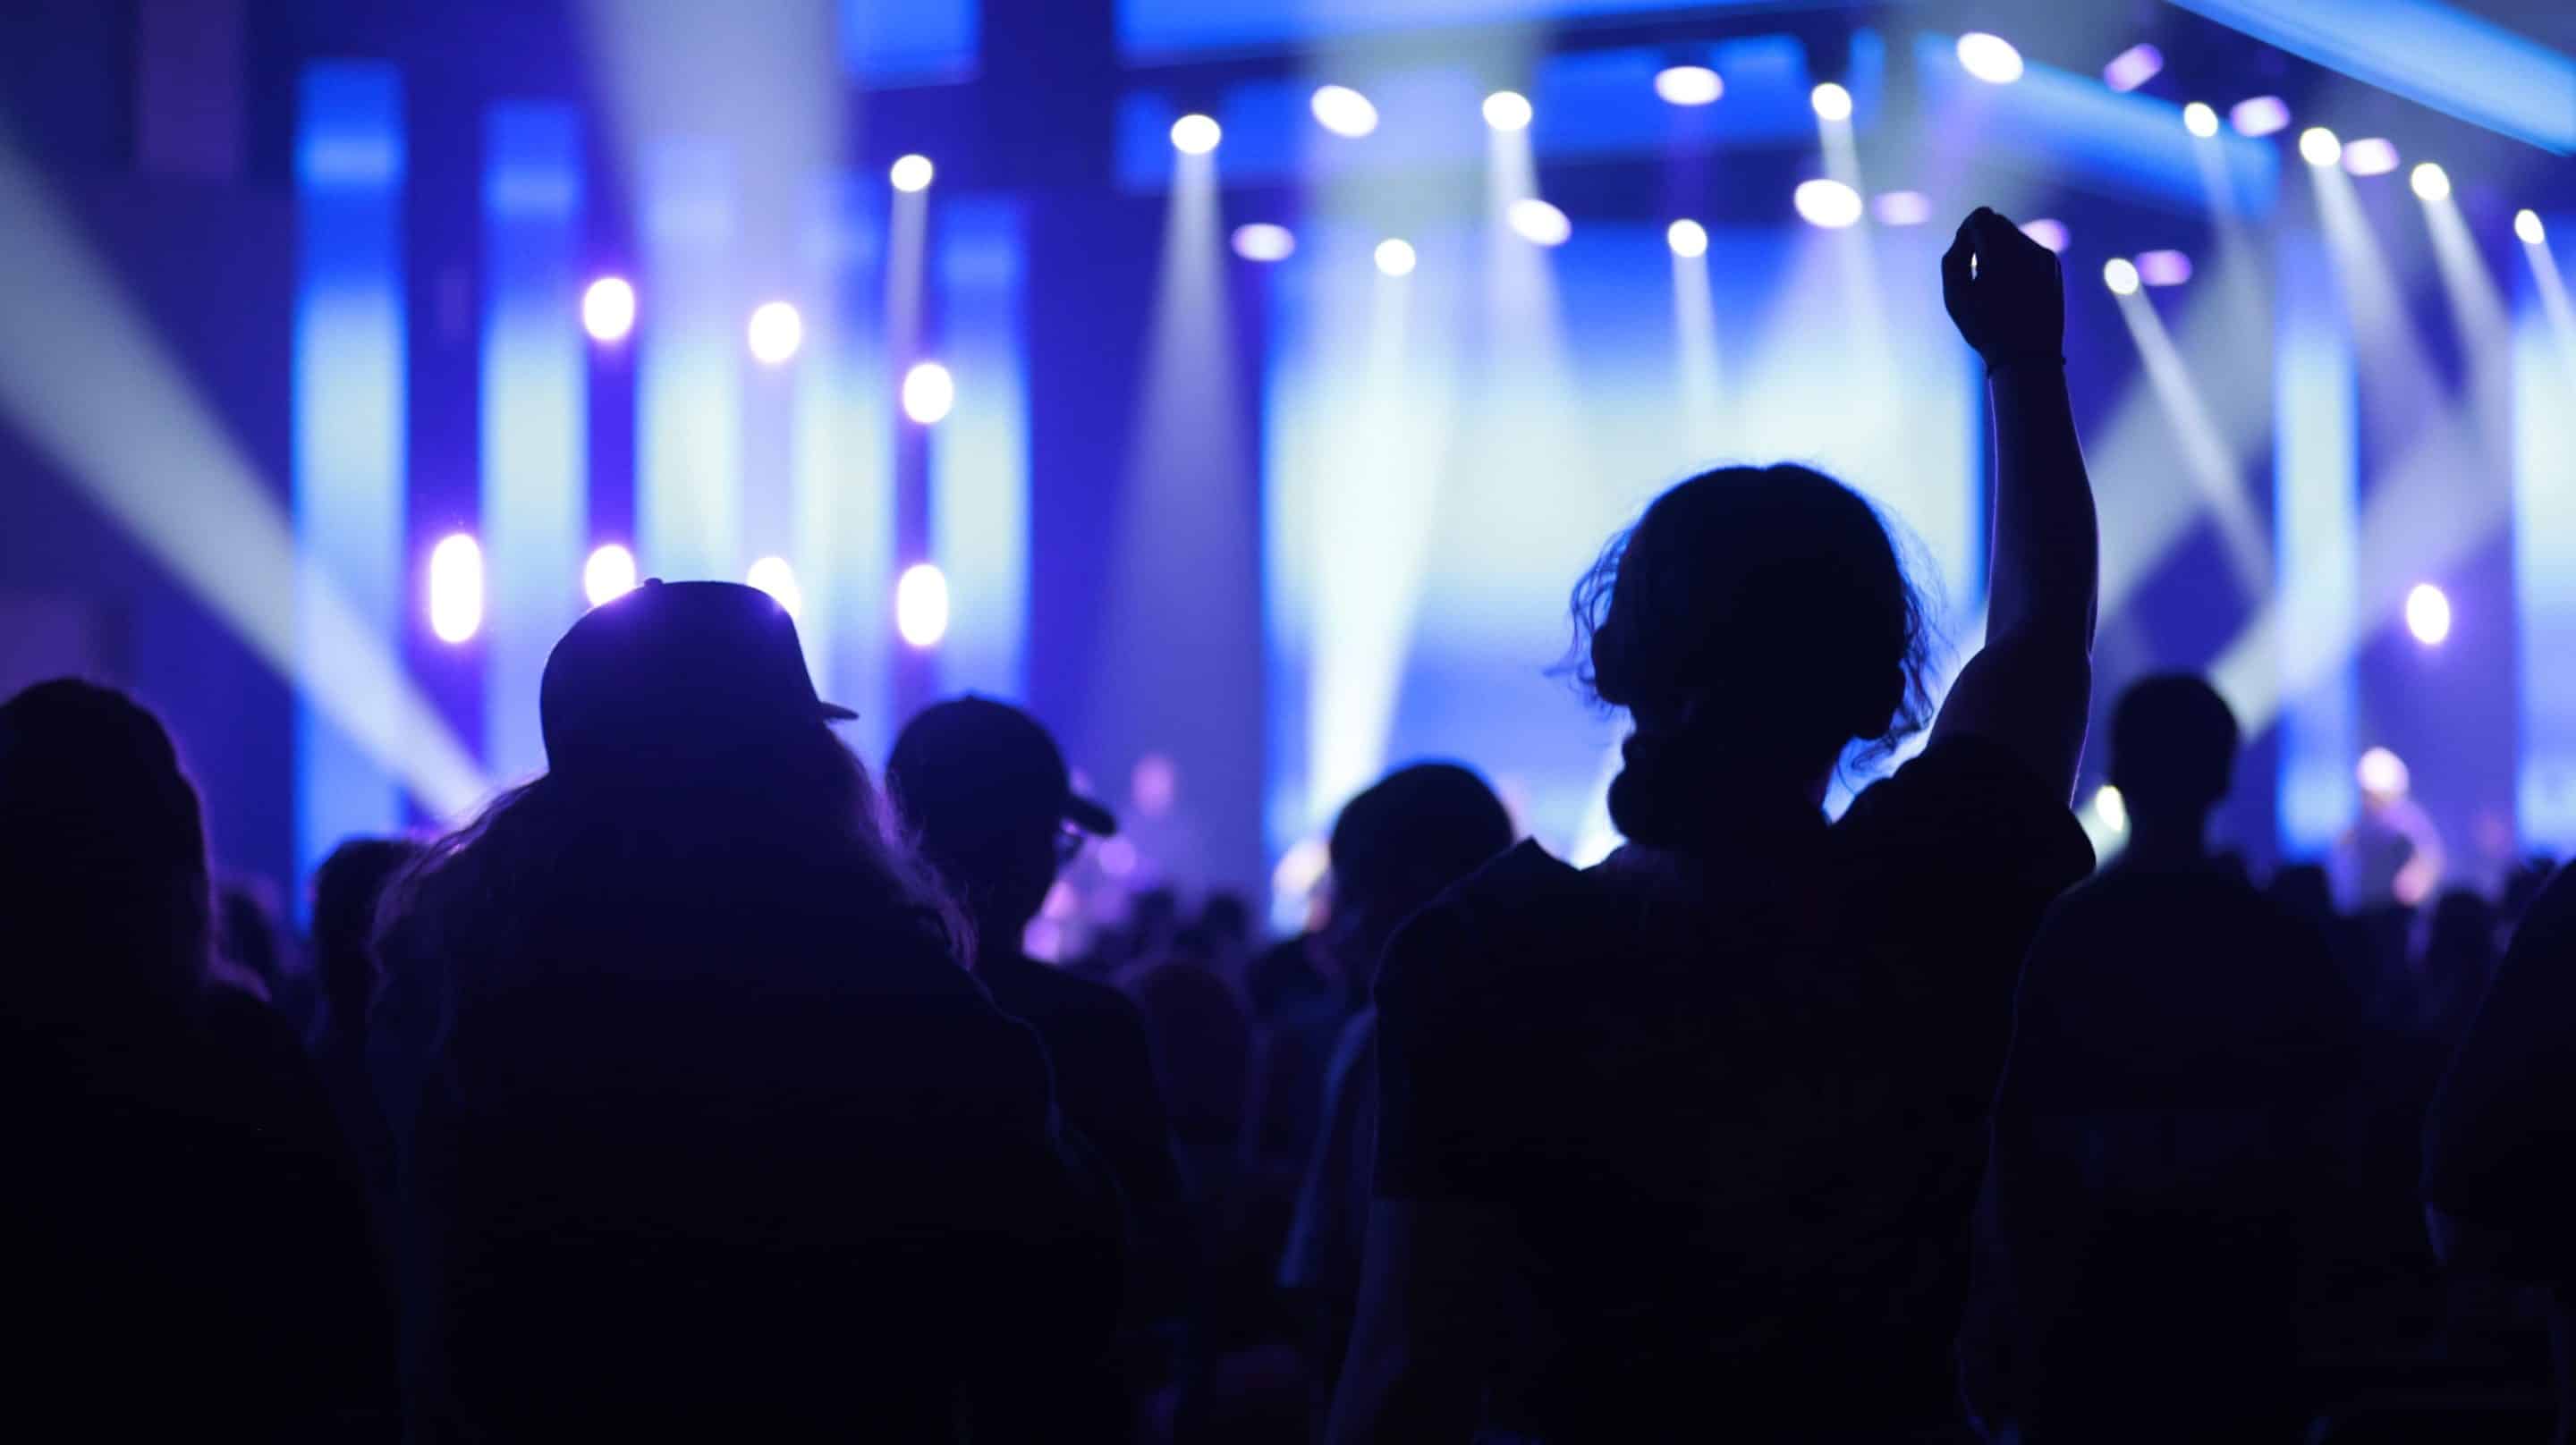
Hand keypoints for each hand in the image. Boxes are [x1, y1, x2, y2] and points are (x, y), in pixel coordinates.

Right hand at [1942, 207, 2063, 369]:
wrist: (2027, 356)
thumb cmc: (1984, 328)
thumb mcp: (1954, 296)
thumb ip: (1954, 257)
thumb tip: (1966, 231)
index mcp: (1999, 258)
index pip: (1981, 217)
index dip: (1967, 233)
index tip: (1965, 256)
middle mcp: (2026, 251)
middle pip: (1998, 222)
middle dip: (1984, 238)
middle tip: (1977, 270)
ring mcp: (2044, 256)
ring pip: (2014, 233)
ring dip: (2000, 249)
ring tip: (1996, 283)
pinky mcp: (2053, 264)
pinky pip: (2029, 247)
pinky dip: (2017, 259)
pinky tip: (2013, 286)